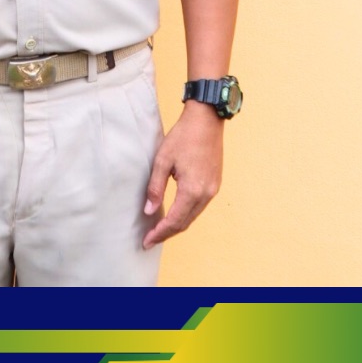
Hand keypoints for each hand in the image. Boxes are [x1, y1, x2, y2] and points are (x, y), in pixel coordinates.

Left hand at [142, 102, 223, 248]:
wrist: (206, 120)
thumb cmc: (183, 136)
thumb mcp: (162, 160)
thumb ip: (155, 188)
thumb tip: (149, 211)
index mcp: (192, 190)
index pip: (174, 221)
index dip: (159, 233)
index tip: (146, 241)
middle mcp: (206, 194)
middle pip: (185, 223)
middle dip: (167, 233)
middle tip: (150, 240)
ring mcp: (213, 190)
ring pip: (193, 216)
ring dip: (177, 225)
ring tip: (160, 230)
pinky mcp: (215, 184)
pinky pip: (199, 206)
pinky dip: (186, 214)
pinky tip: (175, 213)